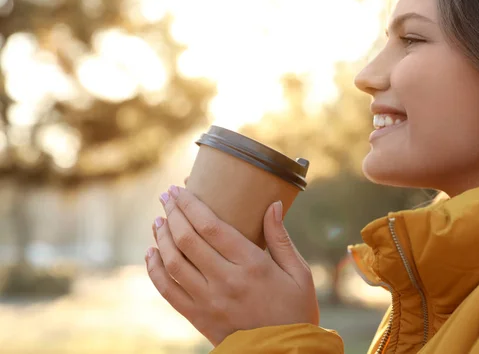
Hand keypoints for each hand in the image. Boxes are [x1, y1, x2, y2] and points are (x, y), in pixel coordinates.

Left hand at [146, 184, 318, 346]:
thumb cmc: (296, 310)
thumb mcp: (299, 272)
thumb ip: (281, 238)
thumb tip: (273, 204)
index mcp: (252, 265)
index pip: (211, 227)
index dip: (190, 205)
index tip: (179, 189)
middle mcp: (226, 281)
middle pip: (187, 240)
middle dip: (172, 213)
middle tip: (165, 197)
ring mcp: (208, 301)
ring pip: (173, 262)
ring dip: (161, 238)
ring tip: (158, 221)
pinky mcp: (198, 317)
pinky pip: (167, 291)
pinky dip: (154, 270)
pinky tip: (152, 253)